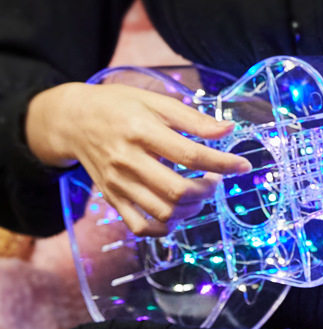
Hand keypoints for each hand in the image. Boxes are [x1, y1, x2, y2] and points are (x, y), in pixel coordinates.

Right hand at [26, 82, 251, 235]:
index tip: (243, 166)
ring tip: (200, 192)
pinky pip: (140, 227)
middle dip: (208, 189)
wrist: (73, 120)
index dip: (222, 163)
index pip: (189, 155)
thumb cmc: (119, 106)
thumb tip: (228, 129)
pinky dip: (165, 227)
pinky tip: (179, 212)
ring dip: (192, 208)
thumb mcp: (156, 101)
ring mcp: (118, 184)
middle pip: (177, 189)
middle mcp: (127, 161)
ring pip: (163, 212)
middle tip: (216, 178)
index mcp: (141, 131)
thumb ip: (193, 118)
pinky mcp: (112, 198)